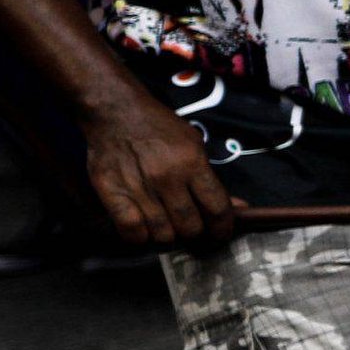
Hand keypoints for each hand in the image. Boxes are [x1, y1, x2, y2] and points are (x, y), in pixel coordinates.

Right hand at [83, 95, 235, 248]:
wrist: (116, 112)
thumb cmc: (160, 128)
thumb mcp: (195, 145)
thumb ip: (212, 179)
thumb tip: (238, 207)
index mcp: (192, 163)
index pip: (218, 209)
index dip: (224, 228)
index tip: (221, 233)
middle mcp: (167, 177)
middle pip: (190, 226)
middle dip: (196, 233)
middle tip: (192, 227)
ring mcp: (138, 186)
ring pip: (163, 234)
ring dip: (169, 236)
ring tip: (168, 227)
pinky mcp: (111, 192)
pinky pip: (131, 231)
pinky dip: (140, 237)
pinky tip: (145, 229)